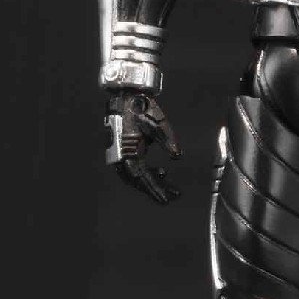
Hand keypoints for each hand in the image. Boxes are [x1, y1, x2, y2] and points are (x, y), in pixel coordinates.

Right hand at [104, 90, 181, 204]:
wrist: (126, 97)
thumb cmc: (140, 109)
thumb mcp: (158, 124)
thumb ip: (168, 141)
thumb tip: (177, 156)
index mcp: (129, 152)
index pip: (143, 178)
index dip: (155, 190)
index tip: (166, 200)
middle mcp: (121, 157)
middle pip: (139, 181)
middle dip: (155, 189)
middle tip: (172, 195)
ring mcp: (120, 155)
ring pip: (135, 177)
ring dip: (151, 182)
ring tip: (168, 184)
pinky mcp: (123, 151)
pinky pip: (134, 169)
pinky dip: (146, 174)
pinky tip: (160, 172)